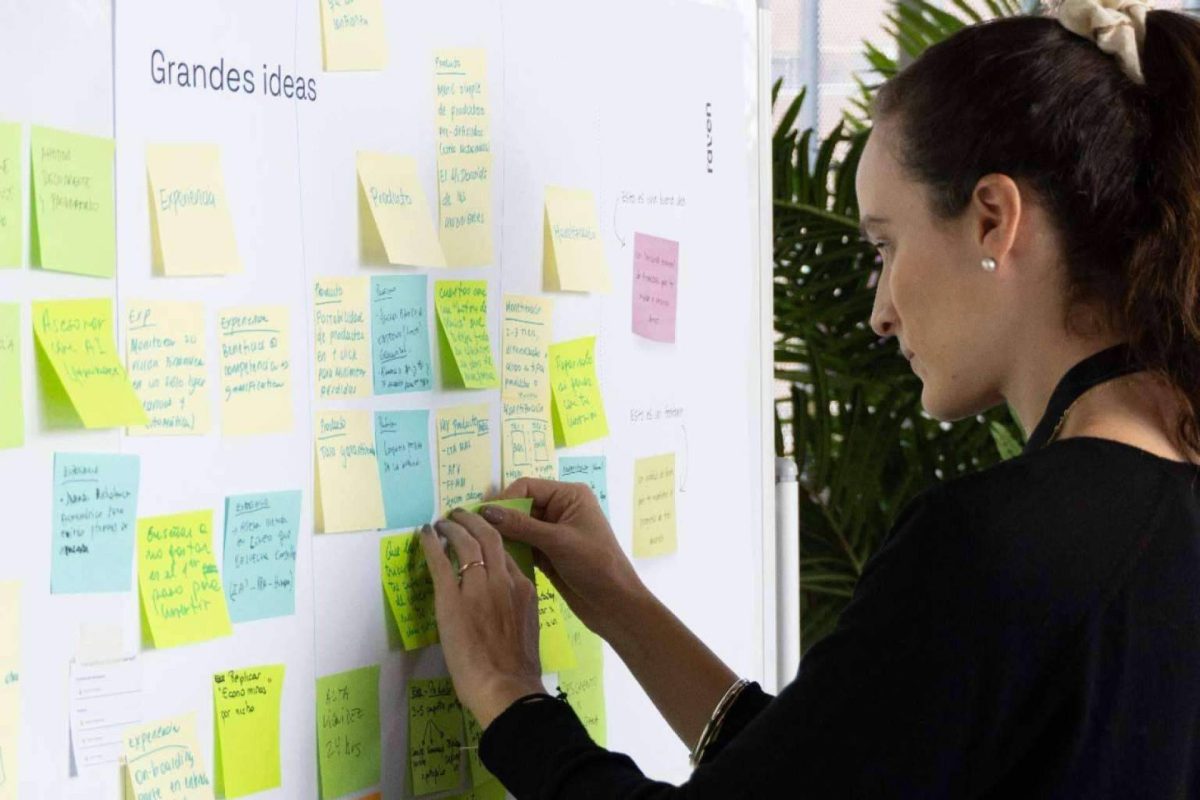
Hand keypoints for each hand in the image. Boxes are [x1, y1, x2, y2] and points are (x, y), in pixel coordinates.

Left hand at [420, 510, 545, 728]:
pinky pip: (440, 562)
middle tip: (460, 514)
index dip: (491, 538)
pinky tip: (426, 534)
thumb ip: (515, 607)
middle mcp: (503, 580)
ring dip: (454, 527)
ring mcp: (478, 587)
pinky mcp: (452, 599)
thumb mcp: (526, 627)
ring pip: (467, 542)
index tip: (481, 534)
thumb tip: (502, 605)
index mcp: (524, 588)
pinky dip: (432, 543)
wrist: (506, 687)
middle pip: (489, 537)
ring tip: (444, 521)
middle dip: (473, 521)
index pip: (507, 552)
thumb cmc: (517, 669)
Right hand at [481, 478, 647, 638]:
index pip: (527, 487)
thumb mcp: (558, 542)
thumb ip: (521, 526)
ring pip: (519, 527)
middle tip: (475, 533)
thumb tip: (485, 512)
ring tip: (481, 547)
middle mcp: (560, 509)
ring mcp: (553, 532)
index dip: (504, 500)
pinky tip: (495, 558)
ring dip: (504, 536)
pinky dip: (511, 549)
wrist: (614, 604)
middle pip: (521, 506)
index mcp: (569, 495)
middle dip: (501, 518)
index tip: (482, 518)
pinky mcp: (547, 553)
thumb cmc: (595, 565)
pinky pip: (523, 544)